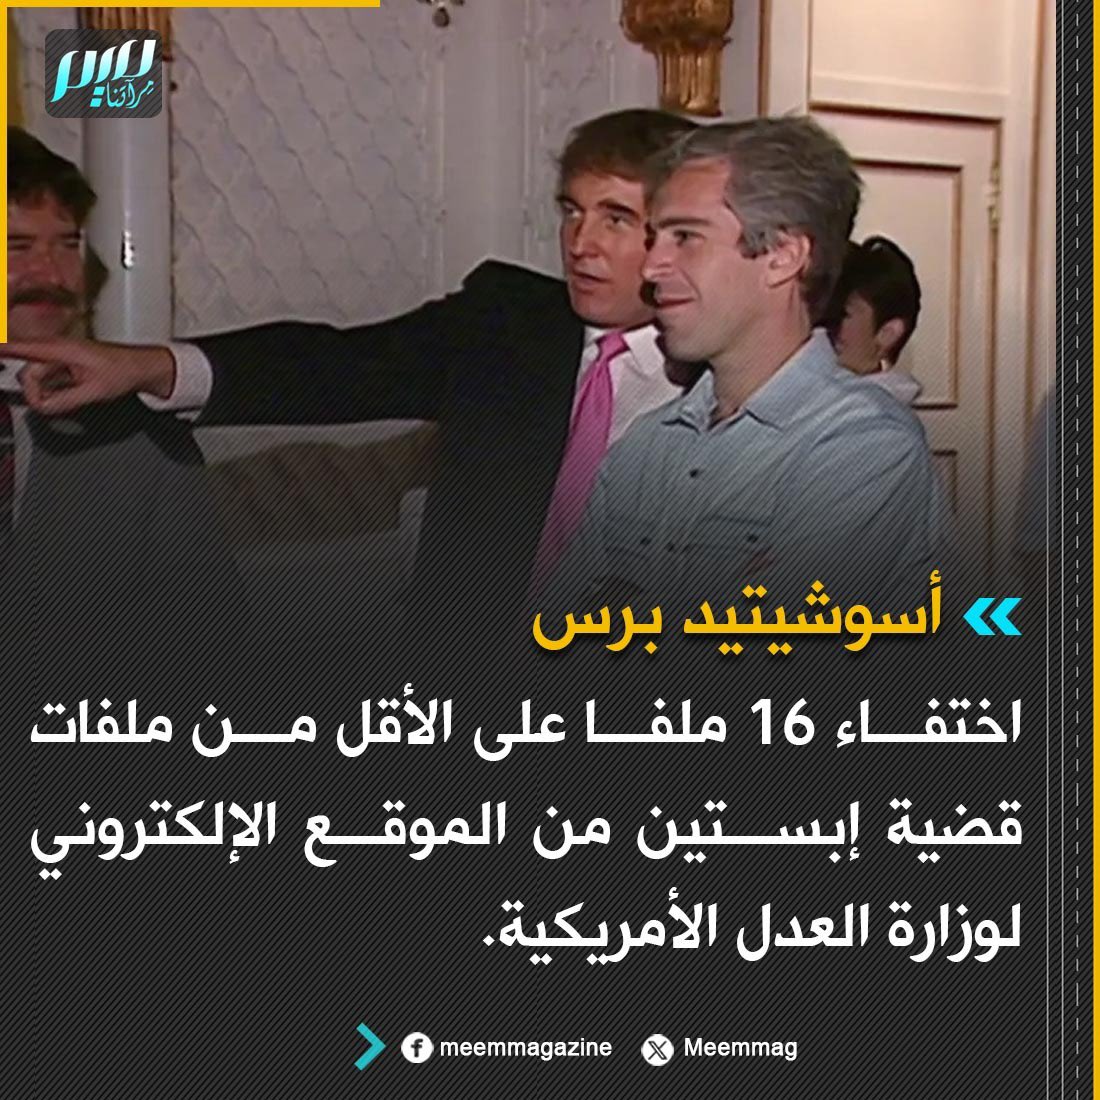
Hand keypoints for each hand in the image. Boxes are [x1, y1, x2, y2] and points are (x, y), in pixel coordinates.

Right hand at [0, 339, 175, 413]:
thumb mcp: (94, 391)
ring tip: (62, 404)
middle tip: (47, 408)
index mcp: (61, 349)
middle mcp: (56, 350)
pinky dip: (51, 391)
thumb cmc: (122, 371)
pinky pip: (48, 380)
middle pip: (28, 373)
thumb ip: (65, 400)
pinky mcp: (64, 367)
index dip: (3, 350)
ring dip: (43, 393)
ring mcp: (60, 358)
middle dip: (34, 392)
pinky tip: (64, 400)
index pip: (21, 348)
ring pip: (37, 378)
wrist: (140, 368)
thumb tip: (42, 408)